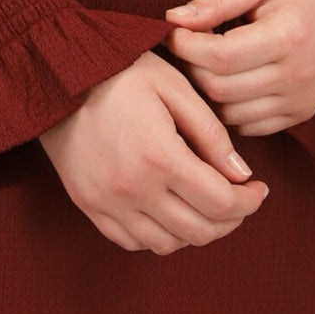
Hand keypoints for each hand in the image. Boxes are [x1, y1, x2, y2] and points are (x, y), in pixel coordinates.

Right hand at [38, 50, 269, 254]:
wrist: (55, 73)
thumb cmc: (119, 70)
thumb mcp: (174, 86)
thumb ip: (210, 132)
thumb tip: (242, 174)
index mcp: (159, 156)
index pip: (221, 202)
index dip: (249, 202)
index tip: (259, 188)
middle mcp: (132, 189)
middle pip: (199, 230)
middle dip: (231, 219)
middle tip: (241, 199)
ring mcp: (106, 203)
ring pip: (168, 243)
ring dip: (197, 231)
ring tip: (208, 205)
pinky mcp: (88, 206)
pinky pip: (133, 242)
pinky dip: (161, 236)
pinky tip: (171, 211)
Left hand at [162, 0, 314, 136]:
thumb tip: (174, 19)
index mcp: (288, 36)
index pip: (220, 58)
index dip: (186, 47)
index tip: (174, 31)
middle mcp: (297, 76)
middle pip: (220, 89)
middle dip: (192, 67)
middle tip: (188, 45)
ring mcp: (301, 100)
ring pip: (230, 113)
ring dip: (208, 90)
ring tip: (209, 60)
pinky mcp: (301, 113)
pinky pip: (249, 126)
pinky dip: (230, 107)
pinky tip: (230, 79)